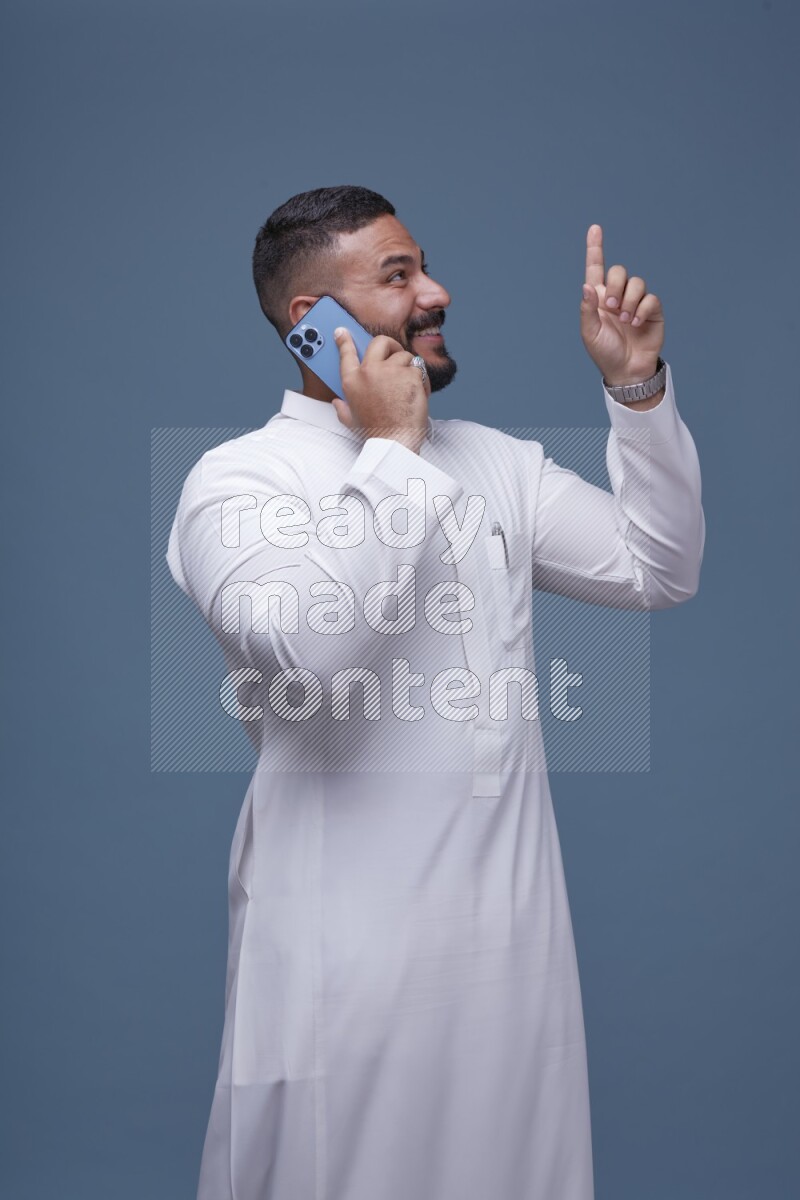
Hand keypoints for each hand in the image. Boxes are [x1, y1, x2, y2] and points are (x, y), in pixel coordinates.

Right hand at [331, 328, 430, 453]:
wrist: (395, 441)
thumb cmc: (375, 433)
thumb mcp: (351, 420)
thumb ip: (342, 409)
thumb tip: (336, 403)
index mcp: (352, 381)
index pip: (346, 353)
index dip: (344, 340)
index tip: (342, 332)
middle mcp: (368, 372)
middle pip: (380, 342)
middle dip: (390, 345)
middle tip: (395, 353)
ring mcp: (390, 371)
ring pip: (404, 356)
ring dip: (409, 368)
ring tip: (408, 387)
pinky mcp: (409, 374)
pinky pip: (419, 369)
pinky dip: (421, 380)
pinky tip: (418, 394)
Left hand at [580, 224, 664, 384]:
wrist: (627, 371)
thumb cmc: (605, 352)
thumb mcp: (590, 333)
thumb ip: (587, 309)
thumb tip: (587, 285)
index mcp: (598, 299)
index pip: (596, 268)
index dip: (595, 248)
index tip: (595, 228)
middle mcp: (617, 296)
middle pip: (618, 271)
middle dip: (615, 285)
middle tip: (611, 308)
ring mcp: (635, 302)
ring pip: (636, 282)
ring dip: (629, 300)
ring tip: (624, 320)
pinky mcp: (652, 310)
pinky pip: (650, 298)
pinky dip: (642, 309)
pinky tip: (635, 324)